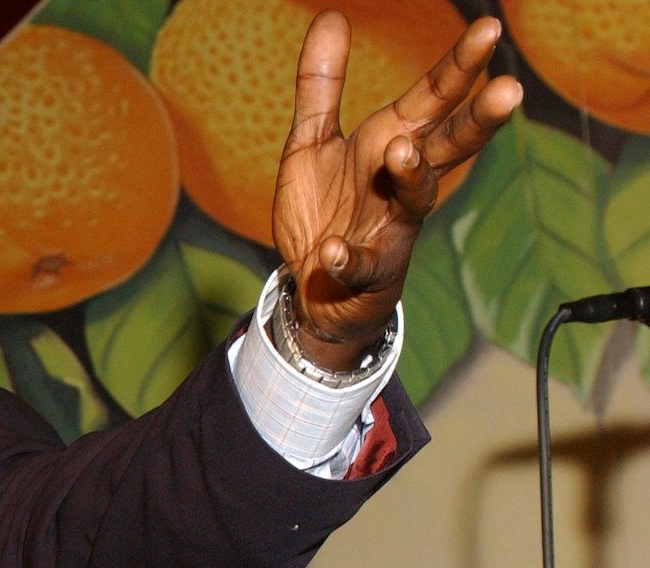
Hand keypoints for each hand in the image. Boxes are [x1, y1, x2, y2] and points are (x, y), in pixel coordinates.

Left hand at [272, 12, 522, 369]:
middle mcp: (405, 181)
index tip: (489, 29)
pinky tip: (333, 250)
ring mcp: (391, 227)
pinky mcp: (366, 271)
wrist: (317, 286)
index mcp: (396, 141)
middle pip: (452, 145)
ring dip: (413, 175)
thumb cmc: (326, 208)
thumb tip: (331, 15)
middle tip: (509, 91)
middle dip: (479, 120)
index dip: (461, 65)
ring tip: (400, 151)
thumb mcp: (313, 141)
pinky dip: (347, 257)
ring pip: (418, 199)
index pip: (436, 97)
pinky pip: (358, 263)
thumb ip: (321, 86)